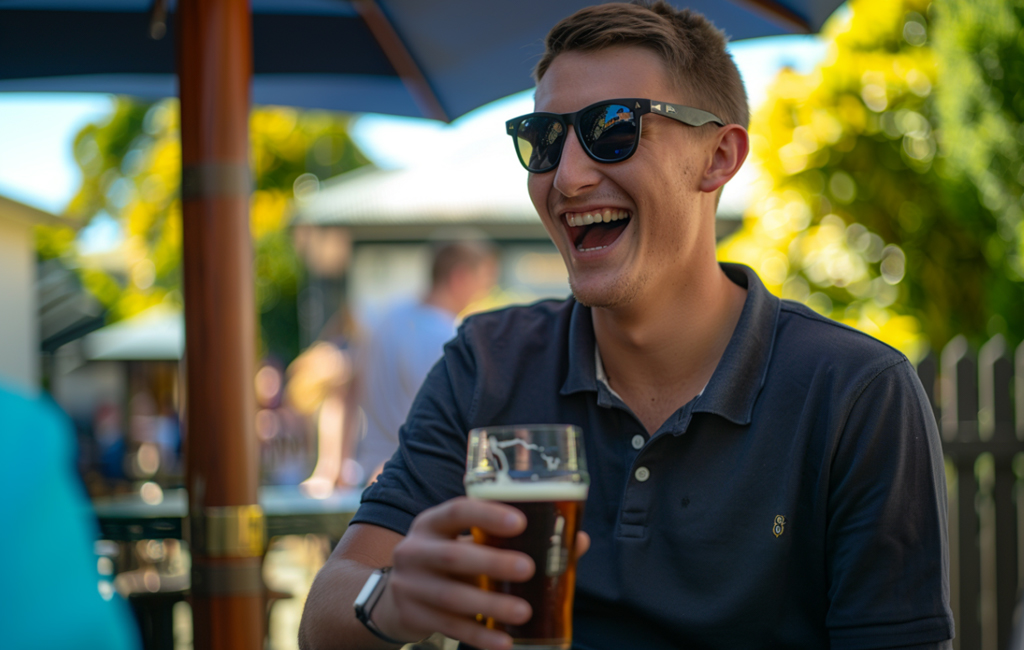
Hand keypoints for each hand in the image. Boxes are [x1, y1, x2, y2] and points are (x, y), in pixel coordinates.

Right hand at [373, 497, 589, 649]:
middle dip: (492, 562)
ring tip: (524, 612)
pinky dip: (479, 636)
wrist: (393, 597)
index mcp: (432, 523)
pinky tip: (505, 642)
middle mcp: (415, 550)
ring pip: (452, 598)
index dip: (487, 515)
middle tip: (529, 567)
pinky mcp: (412, 616)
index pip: (457, 511)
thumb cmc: (448, 561)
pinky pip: (449, 628)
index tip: (521, 521)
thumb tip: (577, 540)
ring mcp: (409, 585)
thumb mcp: (466, 542)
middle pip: (452, 556)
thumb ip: (512, 540)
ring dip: (491, 605)